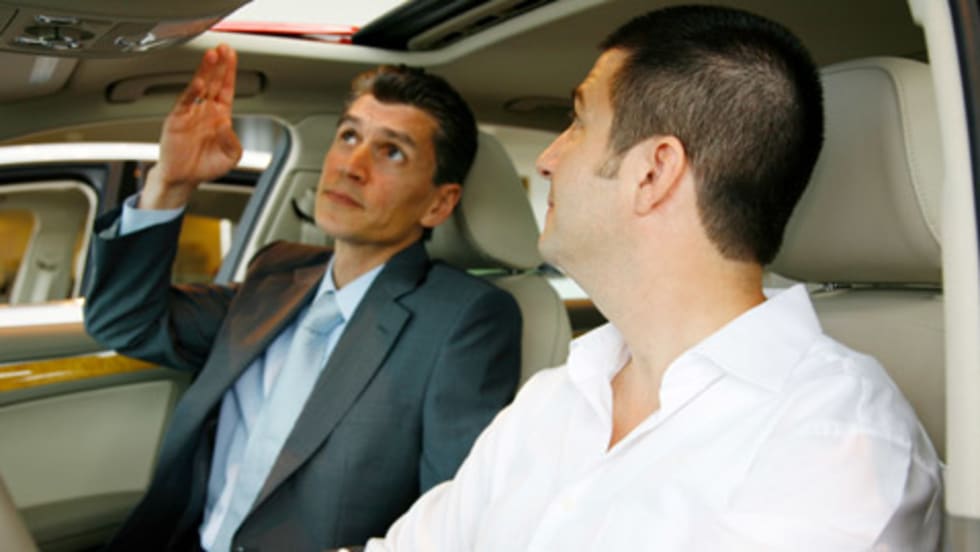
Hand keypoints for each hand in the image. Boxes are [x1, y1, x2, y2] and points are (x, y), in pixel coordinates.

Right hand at [140, 44, 242, 208]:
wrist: (183, 179)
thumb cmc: (205, 166)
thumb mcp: (231, 157)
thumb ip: (233, 141)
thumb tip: (226, 124)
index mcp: (220, 116)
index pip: (226, 88)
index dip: (230, 73)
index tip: (233, 57)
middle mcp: (205, 111)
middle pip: (214, 82)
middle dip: (219, 65)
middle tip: (224, 48)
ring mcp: (191, 114)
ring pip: (199, 87)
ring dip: (206, 71)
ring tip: (212, 56)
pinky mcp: (176, 119)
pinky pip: (185, 102)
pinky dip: (192, 92)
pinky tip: (199, 83)